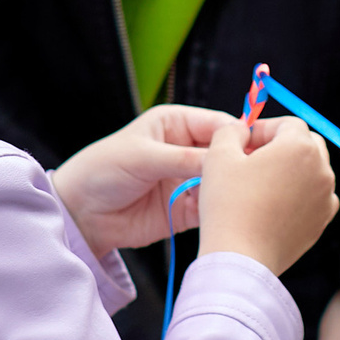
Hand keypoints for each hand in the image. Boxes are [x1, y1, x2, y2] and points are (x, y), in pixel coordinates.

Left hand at [51, 104, 241, 256]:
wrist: (80, 214)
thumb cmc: (102, 171)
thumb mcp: (142, 157)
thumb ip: (183, 158)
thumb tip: (223, 158)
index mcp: (175, 124)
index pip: (218, 124)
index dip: (239, 135)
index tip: (257, 150)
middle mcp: (186, 149)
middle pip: (226, 154)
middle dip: (241, 164)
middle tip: (259, 177)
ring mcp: (188, 179)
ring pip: (223, 182)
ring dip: (233, 189)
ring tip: (247, 198)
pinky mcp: (187, 208)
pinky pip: (213, 207)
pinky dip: (222, 211)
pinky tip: (231, 215)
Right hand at [191, 118, 339, 276]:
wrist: (240, 257)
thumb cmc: (228, 204)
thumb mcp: (219, 155)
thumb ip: (231, 131)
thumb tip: (242, 129)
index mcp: (300, 147)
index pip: (288, 125)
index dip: (264, 130)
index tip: (244, 143)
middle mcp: (322, 169)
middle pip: (306, 144)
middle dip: (282, 147)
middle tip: (253, 161)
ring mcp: (326, 197)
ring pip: (312, 171)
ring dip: (291, 171)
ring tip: (261, 184)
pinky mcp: (322, 221)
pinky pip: (314, 197)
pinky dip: (299, 195)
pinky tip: (275, 204)